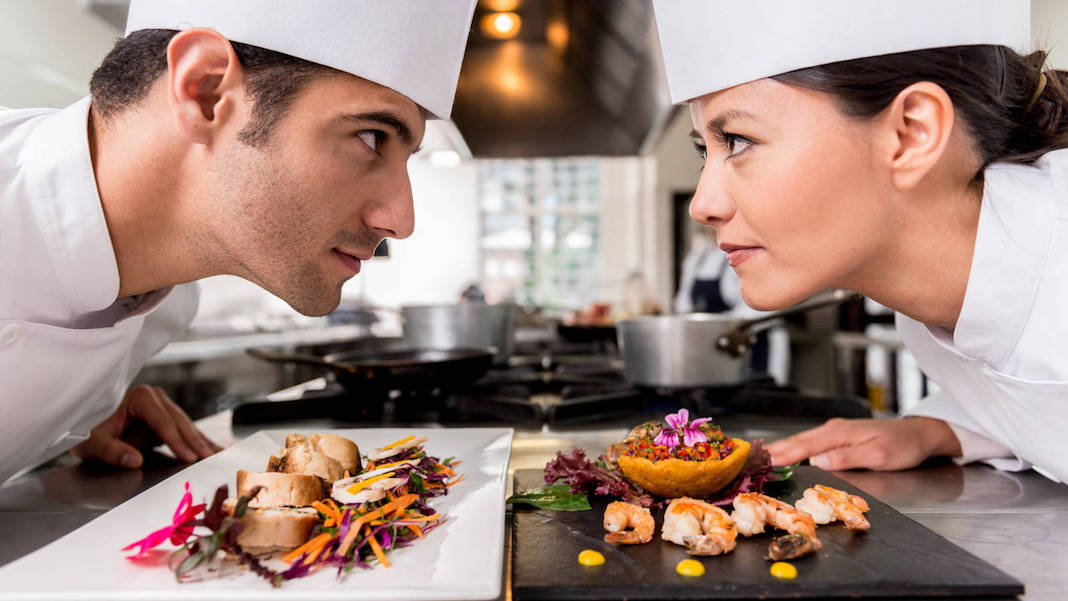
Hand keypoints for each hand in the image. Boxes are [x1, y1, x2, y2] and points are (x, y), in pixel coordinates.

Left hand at [72, 385, 222, 468]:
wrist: (85, 423)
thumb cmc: (87, 429)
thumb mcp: (92, 443)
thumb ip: (112, 451)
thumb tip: (135, 460)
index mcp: (138, 397)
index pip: (162, 421)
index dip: (177, 440)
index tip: (189, 457)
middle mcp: (154, 397)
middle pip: (179, 422)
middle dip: (195, 442)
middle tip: (209, 458)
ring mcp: (162, 405)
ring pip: (186, 425)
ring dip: (201, 441)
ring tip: (218, 454)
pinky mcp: (165, 416)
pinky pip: (183, 430)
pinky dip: (197, 440)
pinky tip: (213, 448)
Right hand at [765, 417, 961, 471]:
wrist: (920, 434)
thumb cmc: (902, 447)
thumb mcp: (878, 457)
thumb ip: (846, 458)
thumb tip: (817, 461)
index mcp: (840, 433)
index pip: (804, 445)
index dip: (782, 454)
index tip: (763, 462)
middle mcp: (833, 429)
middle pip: (798, 441)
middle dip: (774, 450)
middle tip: (750, 459)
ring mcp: (835, 432)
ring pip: (802, 441)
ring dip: (782, 449)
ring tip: (761, 458)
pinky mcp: (838, 437)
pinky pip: (810, 443)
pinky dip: (795, 448)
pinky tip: (786, 454)